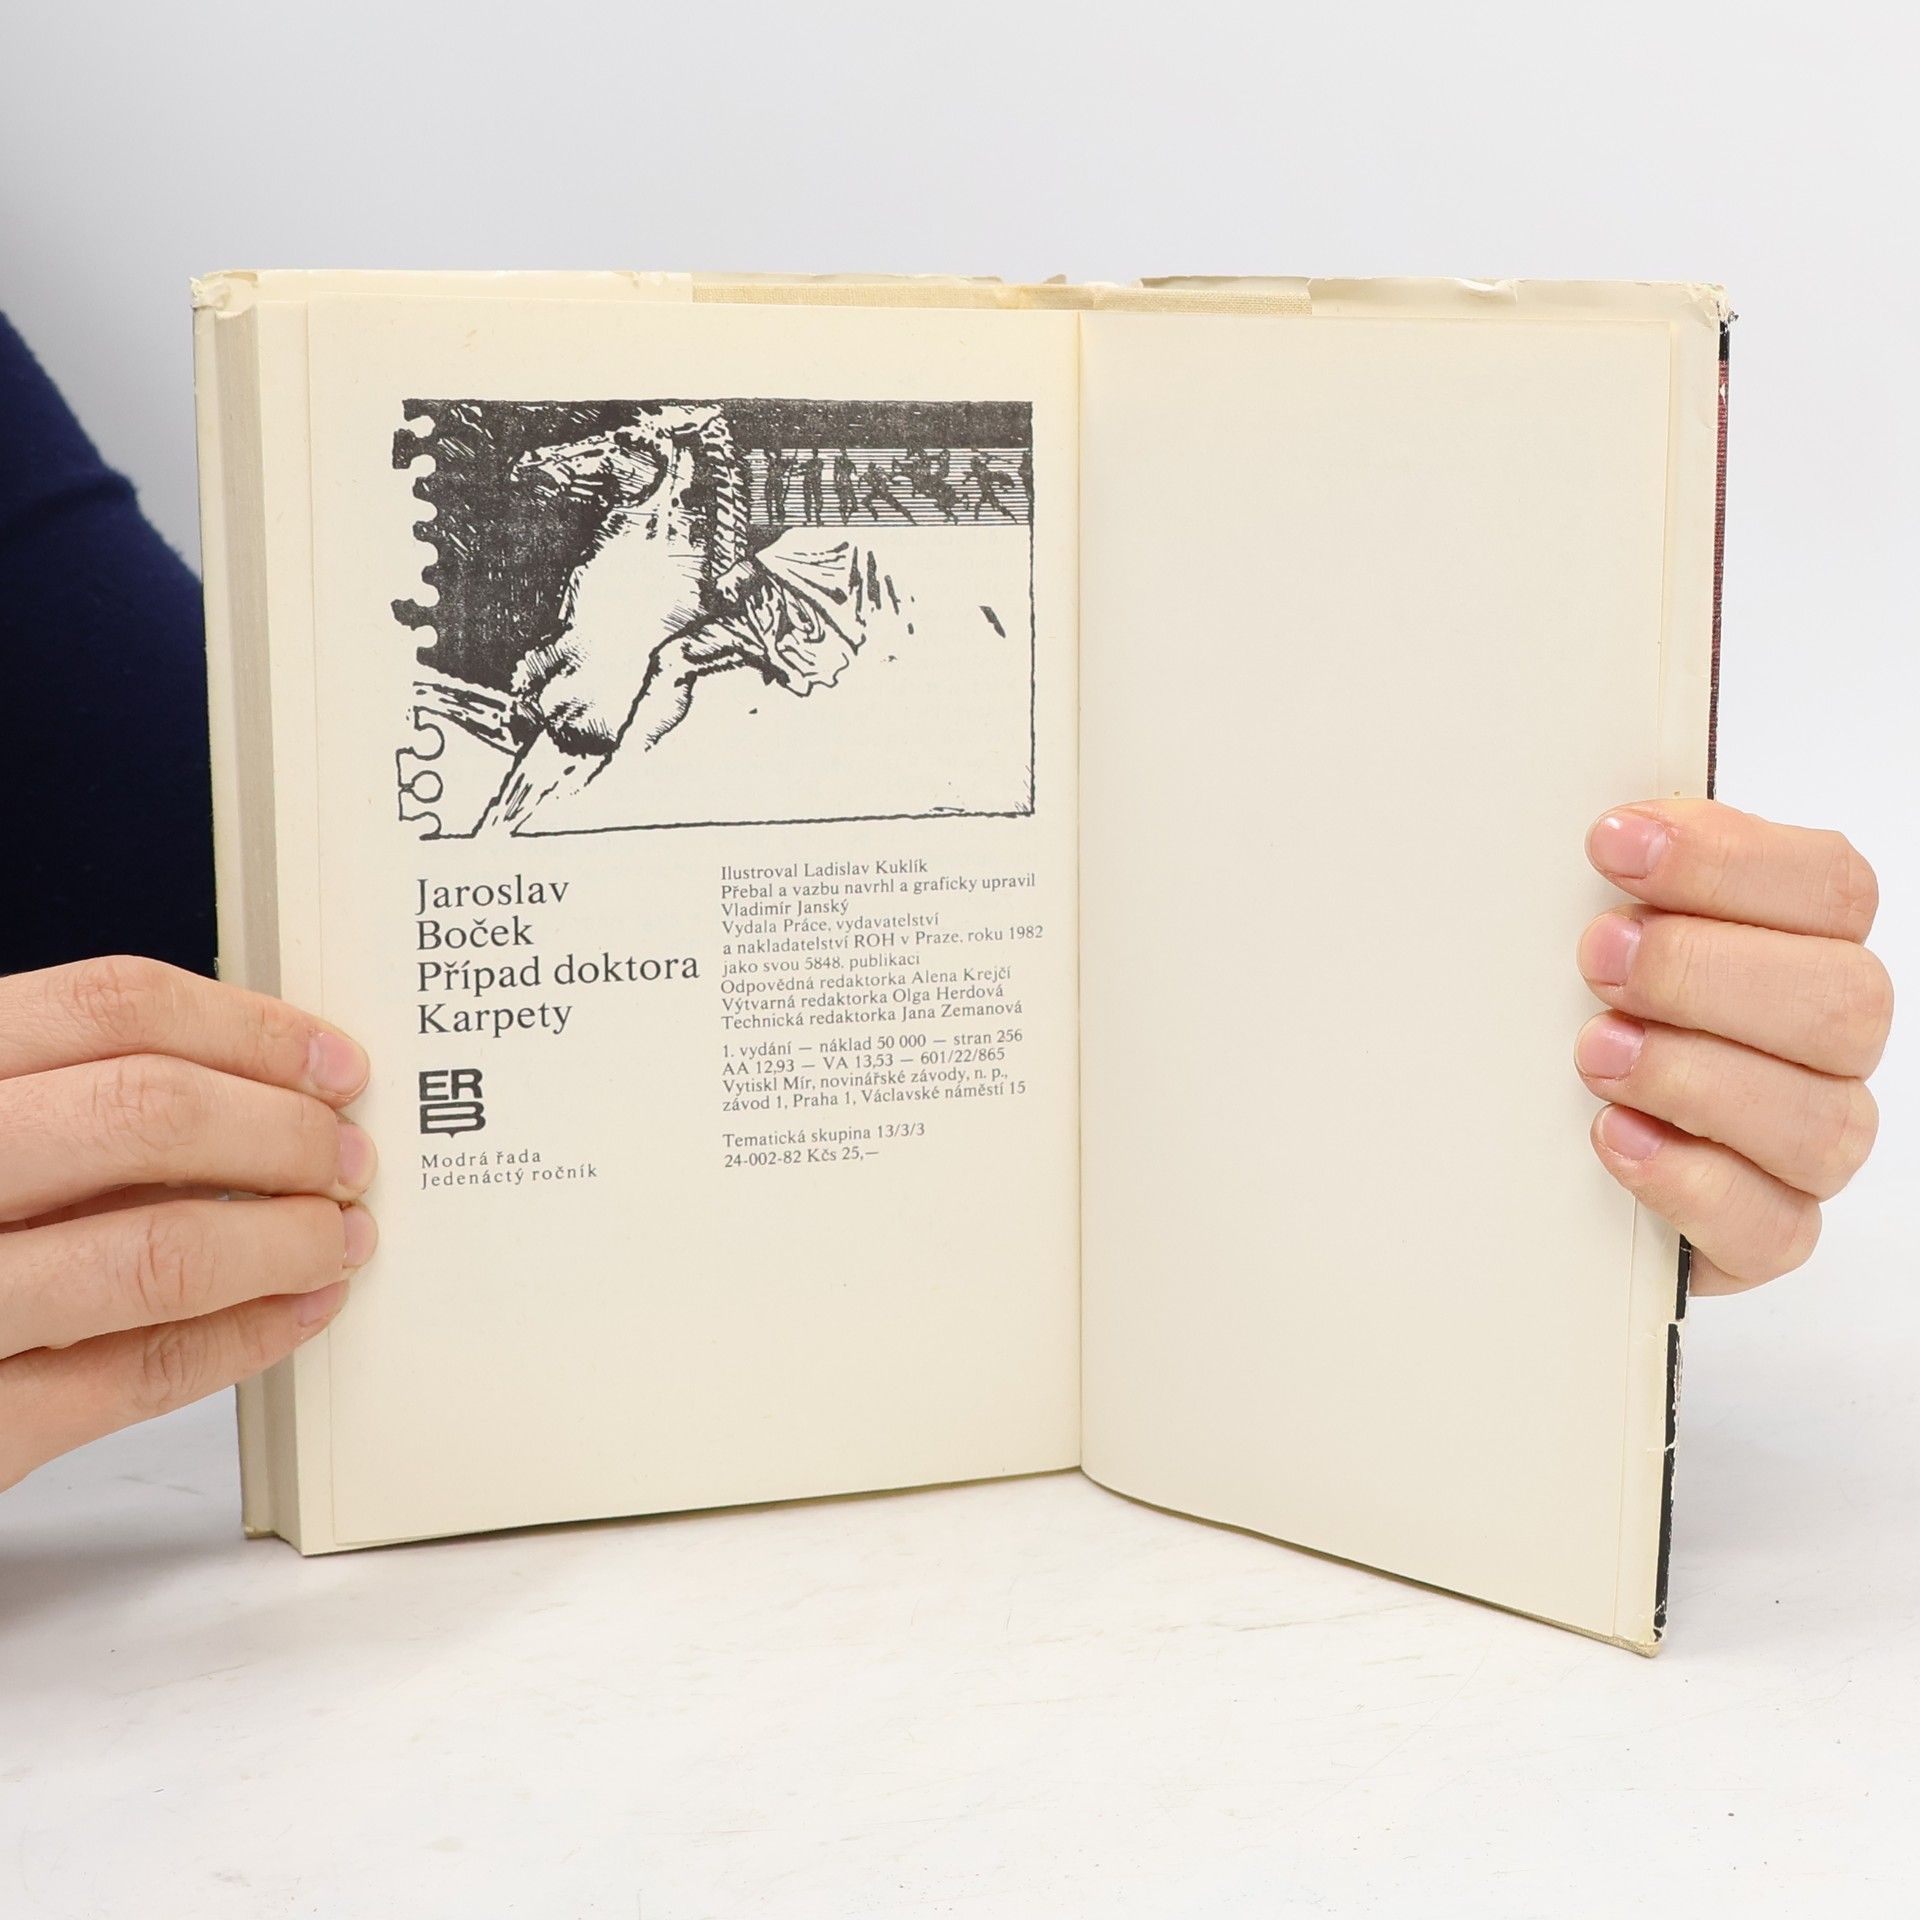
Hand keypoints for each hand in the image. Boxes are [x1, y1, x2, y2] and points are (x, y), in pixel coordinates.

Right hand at [0, 957, 375, 1489]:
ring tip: (337, 1238)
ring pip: (158, 1250)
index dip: (251, 1030)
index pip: (111, 1008)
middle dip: (285, 1134)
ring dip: (286, 1241)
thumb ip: (80, 1104)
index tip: (332, 1063)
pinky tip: (295, 1312)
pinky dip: (247, 1336)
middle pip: (149, 1113)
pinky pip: (140, 1374)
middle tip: (346, 1157)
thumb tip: (269, 1089)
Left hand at [1576, 802, 1891, 1294]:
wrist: (1541, 1148)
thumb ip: (1618, 874)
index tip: (1612, 845)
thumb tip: (1604, 822)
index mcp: (1801, 942)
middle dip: (1706, 973)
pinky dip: (1689, 1182)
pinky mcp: (1765, 1233)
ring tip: (1594, 1054)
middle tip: (1597, 961)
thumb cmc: (1573, 1005)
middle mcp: (1824, 1043)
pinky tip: (1613, 1139)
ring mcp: (1805, 1145)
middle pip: (1845, 1001)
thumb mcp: (1586, 919)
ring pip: (1820, 1120)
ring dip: (1696, 1078)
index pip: (1830, 887)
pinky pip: (1773, 1225)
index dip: (1728, 861)